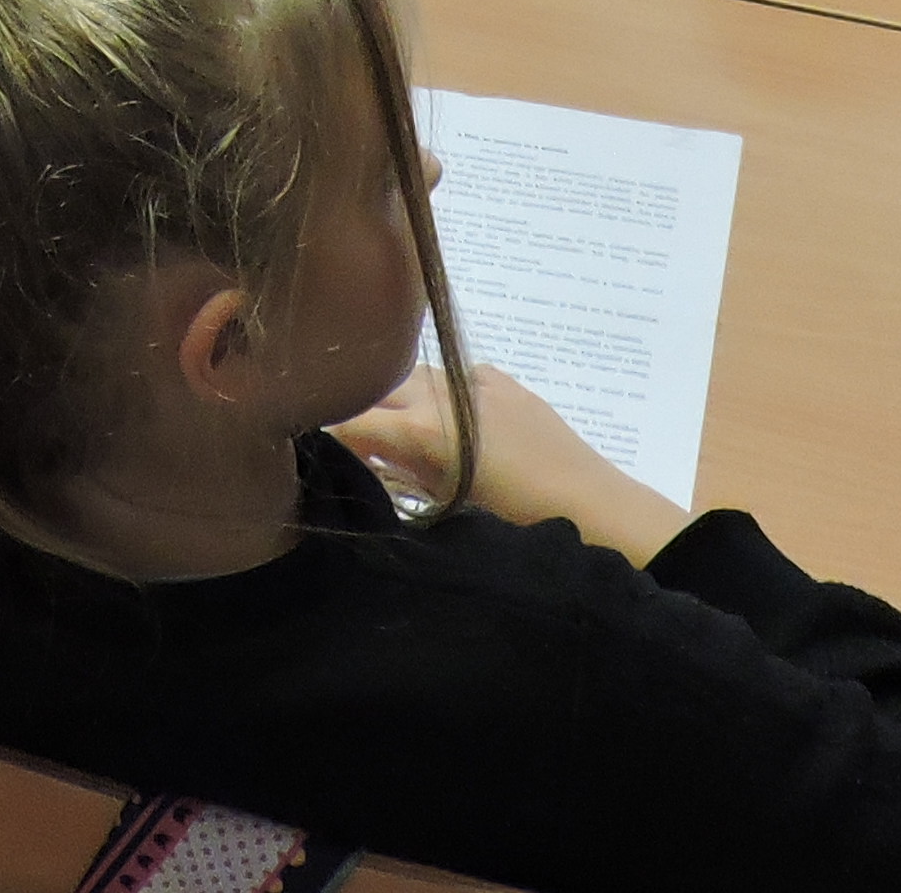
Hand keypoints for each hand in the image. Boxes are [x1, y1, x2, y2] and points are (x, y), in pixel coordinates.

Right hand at [336, 359, 686, 561]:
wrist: (598, 509)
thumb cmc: (519, 525)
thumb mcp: (447, 508)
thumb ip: (399, 478)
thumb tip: (361, 461)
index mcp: (425, 432)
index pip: (350, 421)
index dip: (322, 432)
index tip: (302, 443)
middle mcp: (443, 393)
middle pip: (373, 388)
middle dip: (349, 407)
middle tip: (331, 436)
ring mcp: (473, 380)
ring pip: (407, 376)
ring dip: (387, 397)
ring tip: (378, 429)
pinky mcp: (499, 379)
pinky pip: (445, 375)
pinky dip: (428, 392)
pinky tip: (432, 419)